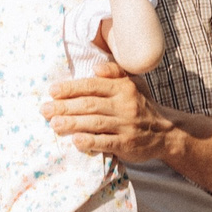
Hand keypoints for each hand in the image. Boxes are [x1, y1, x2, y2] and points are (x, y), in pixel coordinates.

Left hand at [43, 62, 173, 162]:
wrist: (167, 132)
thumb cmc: (143, 105)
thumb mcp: (134, 83)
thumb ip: (115, 72)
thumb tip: (95, 67)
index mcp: (123, 88)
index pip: (92, 86)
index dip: (71, 88)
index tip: (52, 91)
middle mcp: (125, 105)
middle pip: (89, 104)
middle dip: (64, 106)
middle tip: (44, 110)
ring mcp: (126, 125)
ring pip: (95, 122)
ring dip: (72, 123)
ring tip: (53, 124)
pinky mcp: (127, 144)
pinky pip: (106, 142)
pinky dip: (90, 141)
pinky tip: (75, 140)